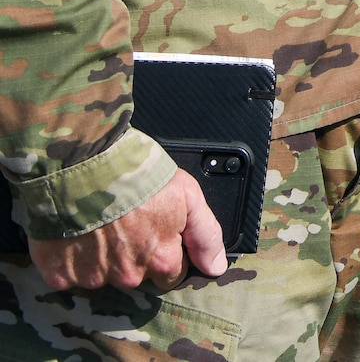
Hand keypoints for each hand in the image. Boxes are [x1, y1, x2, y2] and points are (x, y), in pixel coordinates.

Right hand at [29, 168, 224, 291]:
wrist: (85, 166)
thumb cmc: (138, 175)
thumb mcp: (187, 194)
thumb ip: (206, 235)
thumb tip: (216, 268)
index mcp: (162, 260)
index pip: (172, 273)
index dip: (166, 252)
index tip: (156, 233)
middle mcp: (129, 275)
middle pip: (137, 276)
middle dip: (135, 256)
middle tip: (127, 224)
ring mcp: (92, 277)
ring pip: (103, 276)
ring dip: (104, 257)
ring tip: (101, 225)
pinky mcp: (60, 275)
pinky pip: (69, 275)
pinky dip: (72, 259)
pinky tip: (77, 235)